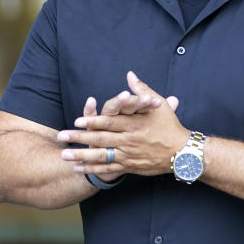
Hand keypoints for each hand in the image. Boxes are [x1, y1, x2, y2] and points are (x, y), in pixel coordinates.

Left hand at [58, 71, 184, 176]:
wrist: (182, 153)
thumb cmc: (169, 126)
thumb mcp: (158, 105)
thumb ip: (141, 90)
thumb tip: (130, 75)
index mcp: (134, 124)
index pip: (110, 122)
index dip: (93, 122)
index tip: (77, 121)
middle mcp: (129, 141)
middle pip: (100, 139)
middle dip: (79, 138)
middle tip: (62, 136)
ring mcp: (128, 155)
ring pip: (101, 156)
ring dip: (81, 156)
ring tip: (64, 155)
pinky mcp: (129, 166)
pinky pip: (108, 169)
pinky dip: (92, 169)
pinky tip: (78, 167)